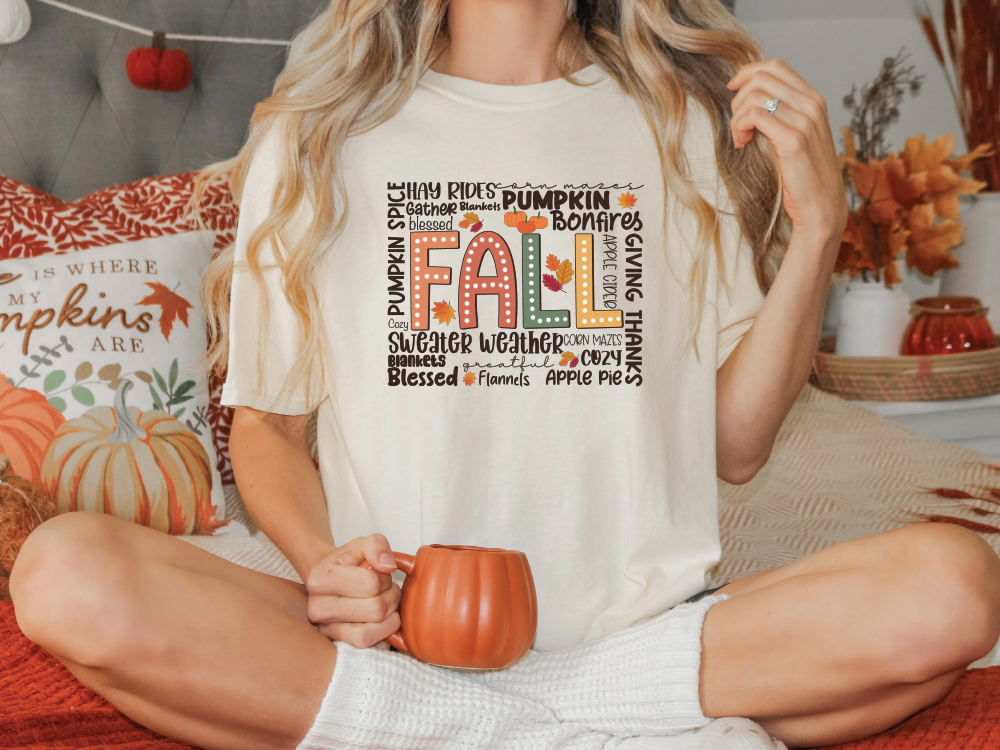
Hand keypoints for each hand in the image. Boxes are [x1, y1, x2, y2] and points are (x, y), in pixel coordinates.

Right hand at [305, 534, 401, 648]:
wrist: (330, 580)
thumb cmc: (347, 563)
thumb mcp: (360, 545)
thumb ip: (376, 545)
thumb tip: (388, 566)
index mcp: (320, 579)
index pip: (371, 583)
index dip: (385, 577)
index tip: (381, 574)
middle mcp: (317, 608)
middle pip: (374, 609)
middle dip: (391, 597)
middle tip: (388, 590)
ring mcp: (326, 629)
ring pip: (370, 632)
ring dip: (389, 617)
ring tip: (386, 604)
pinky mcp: (337, 643)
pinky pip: (367, 646)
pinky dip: (383, 634)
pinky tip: (382, 620)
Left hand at [728, 59, 847, 245]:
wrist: (821, 206)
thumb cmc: (803, 175)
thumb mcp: (795, 135)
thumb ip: (780, 114)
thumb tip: (749, 99)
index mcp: (813, 100)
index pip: (776, 66)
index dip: (748, 72)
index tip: (733, 89)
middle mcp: (812, 105)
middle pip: (762, 77)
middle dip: (739, 97)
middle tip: (738, 124)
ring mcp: (805, 121)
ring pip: (756, 95)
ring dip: (738, 115)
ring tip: (740, 138)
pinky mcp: (793, 140)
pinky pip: (755, 115)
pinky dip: (740, 126)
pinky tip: (742, 142)